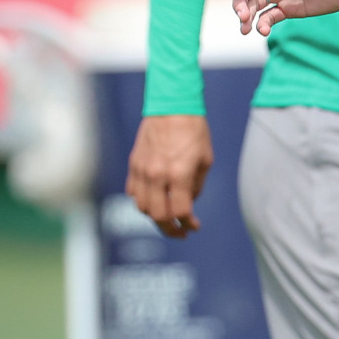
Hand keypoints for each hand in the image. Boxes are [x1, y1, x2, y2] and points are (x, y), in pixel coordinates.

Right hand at [127, 114, 213, 238]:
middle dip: (170, 229)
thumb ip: (196, 186)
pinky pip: (133, 192)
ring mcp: (142, 170)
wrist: (172, 106)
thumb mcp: (205, 160)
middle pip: (158, 215)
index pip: (180, 211)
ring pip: (142, 207)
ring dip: (155, 217)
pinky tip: (154, 200)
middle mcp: (157, 175)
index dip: (188, 224)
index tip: (194, 227)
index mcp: (179, 174)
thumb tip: (188, 203)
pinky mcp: (133, 164)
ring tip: (168, 218)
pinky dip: (143, 201)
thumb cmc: (194, 131)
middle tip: (180, 232)